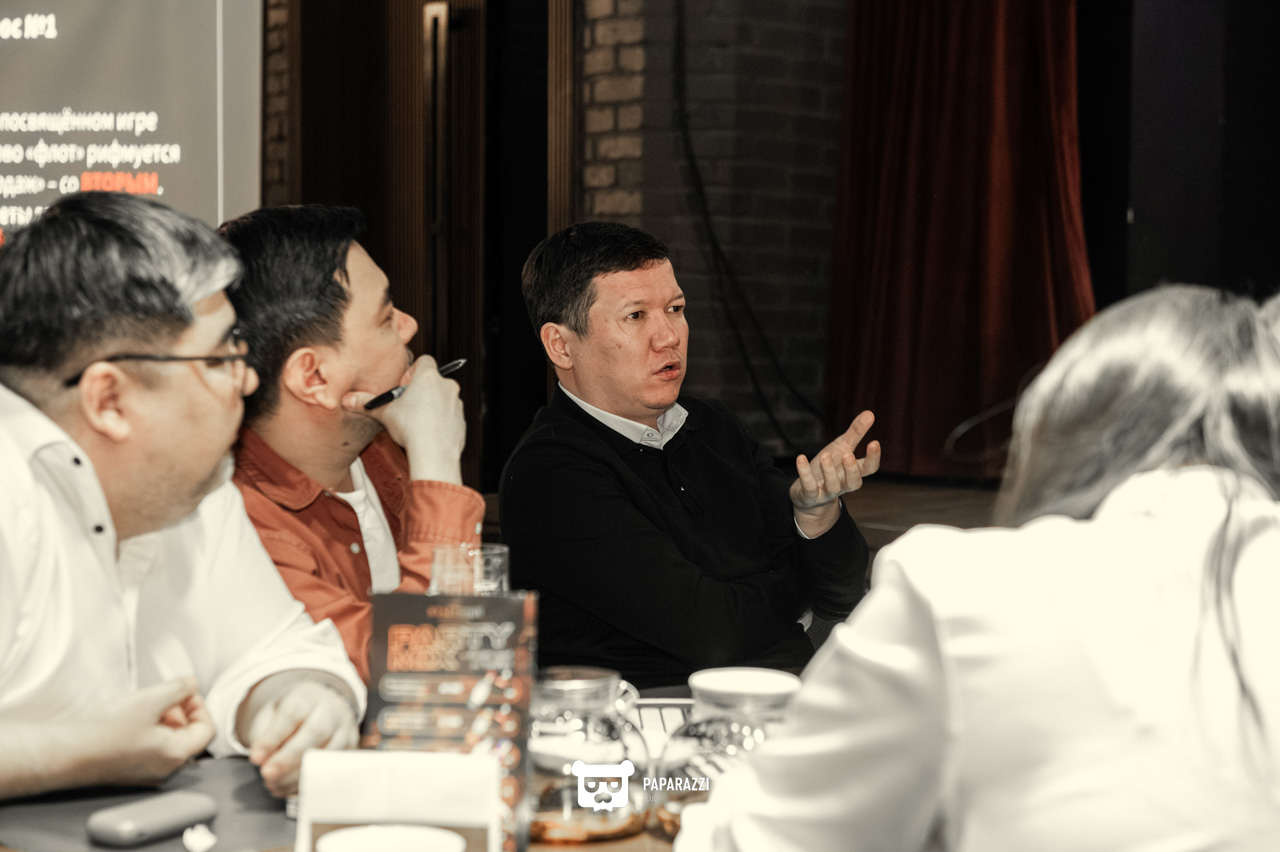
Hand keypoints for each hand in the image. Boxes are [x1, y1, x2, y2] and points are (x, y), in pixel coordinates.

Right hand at [93, 678, 214, 785]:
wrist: (67, 753)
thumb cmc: (105, 731)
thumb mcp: (150, 698)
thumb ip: (179, 688)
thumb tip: (192, 684)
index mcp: (177, 755)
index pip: (206, 730)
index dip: (199, 707)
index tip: (185, 694)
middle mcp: (165, 770)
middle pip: (188, 737)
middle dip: (181, 712)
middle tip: (164, 698)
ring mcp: (146, 774)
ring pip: (169, 743)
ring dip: (164, 721)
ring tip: (145, 707)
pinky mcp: (129, 773)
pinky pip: (150, 751)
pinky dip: (149, 733)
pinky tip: (131, 721)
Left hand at [245, 679, 358, 797]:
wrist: (322, 710)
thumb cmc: (292, 715)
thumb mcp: (272, 715)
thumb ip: (264, 735)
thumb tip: (262, 760)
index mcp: (308, 695)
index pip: (293, 713)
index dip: (273, 738)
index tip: (255, 758)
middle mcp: (332, 709)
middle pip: (316, 732)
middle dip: (289, 758)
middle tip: (268, 774)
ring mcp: (345, 729)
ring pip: (327, 754)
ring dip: (297, 775)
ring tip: (274, 784)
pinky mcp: (351, 749)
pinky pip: (332, 769)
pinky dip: (308, 783)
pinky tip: (289, 787)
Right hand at [340, 354, 465, 484]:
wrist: (434, 453)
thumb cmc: (412, 429)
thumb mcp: (385, 413)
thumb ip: (366, 403)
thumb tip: (347, 399)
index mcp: (428, 377)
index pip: (424, 360)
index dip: (411, 372)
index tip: (402, 388)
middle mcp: (446, 386)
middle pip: (432, 380)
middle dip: (419, 391)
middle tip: (406, 406)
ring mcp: (456, 403)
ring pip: (442, 398)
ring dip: (430, 405)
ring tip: (416, 422)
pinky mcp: (461, 419)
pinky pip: (449, 415)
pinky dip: (440, 420)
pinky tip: (427, 433)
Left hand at [790, 410, 879, 536]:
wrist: (808, 493)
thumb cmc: (828, 466)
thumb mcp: (841, 448)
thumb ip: (856, 433)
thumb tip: (870, 413)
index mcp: (852, 472)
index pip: (869, 468)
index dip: (873, 458)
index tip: (874, 442)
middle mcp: (843, 483)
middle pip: (854, 482)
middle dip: (852, 470)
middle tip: (847, 455)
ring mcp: (827, 491)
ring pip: (833, 486)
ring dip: (829, 471)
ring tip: (825, 456)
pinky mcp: (810, 495)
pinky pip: (809, 487)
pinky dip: (804, 474)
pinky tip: (800, 458)